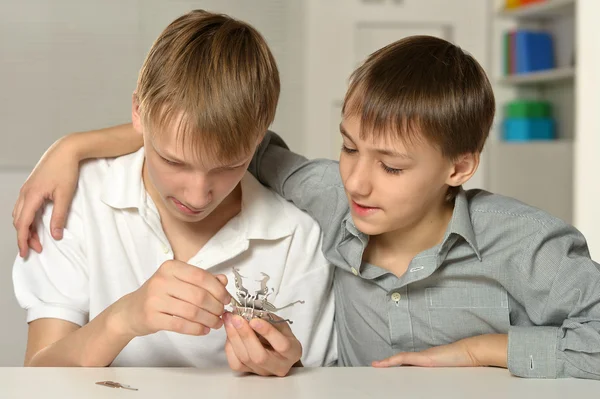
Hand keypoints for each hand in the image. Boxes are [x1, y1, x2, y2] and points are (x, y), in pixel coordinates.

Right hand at [13, 137, 79, 256]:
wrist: (65, 150)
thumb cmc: (66, 170)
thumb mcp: (65, 195)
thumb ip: (59, 216)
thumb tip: (56, 235)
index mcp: (32, 196)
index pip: (23, 224)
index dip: (23, 240)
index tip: (26, 252)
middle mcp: (25, 193)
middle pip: (19, 221)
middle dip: (26, 236)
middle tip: (37, 248)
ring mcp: (26, 189)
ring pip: (19, 214)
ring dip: (26, 227)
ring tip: (38, 238)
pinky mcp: (30, 186)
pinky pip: (23, 206)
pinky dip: (27, 218)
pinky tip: (36, 222)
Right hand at [111, 260, 230, 337]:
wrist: (131, 311)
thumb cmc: (160, 295)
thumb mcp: (179, 281)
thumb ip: (202, 279)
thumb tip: (223, 280)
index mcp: (171, 267)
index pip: (201, 276)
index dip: (218, 289)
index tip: (227, 299)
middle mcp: (161, 280)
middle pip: (199, 295)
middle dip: (216, 306)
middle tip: (222, 313)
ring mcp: (155, 299)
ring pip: (192, 311)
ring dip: (209, 319)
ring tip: (215, 323)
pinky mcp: (152, 317)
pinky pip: (181, 325)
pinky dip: (196, 329)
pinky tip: (203, 330)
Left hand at [223, 312, 301, 376]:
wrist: (278, 352)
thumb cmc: (281, 336)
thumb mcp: (281, 325)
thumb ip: (269, 320)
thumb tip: (251, 313)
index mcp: (293, 352)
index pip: (281, 345)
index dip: (267, 332)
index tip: (254, 320)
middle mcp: (279, 366)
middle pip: (259, 356)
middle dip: (245, 335)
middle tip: (236, 318)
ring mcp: (263, 372)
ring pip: (245, 359)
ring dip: (234, 338)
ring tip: (229, 321)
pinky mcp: (250, 372)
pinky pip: (236, 363)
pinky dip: (230, 347)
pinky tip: (229, 334)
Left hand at [372, 334, 507, 368]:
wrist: (470, 351)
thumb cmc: (463, 361)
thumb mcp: (449, 370)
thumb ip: (441, 373)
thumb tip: (437, 381)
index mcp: (428, 360)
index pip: (408, 362)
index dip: (396, 363)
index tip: (386, 366)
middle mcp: (423, 357)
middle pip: (402, 360)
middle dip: (389, 363)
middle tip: (376, 365)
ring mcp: (423, 356)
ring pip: (400, 359)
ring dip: (388, 363)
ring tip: (376, 365)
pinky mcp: (424, 357)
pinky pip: (404, 358)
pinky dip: (393, 360)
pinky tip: (384, 364)